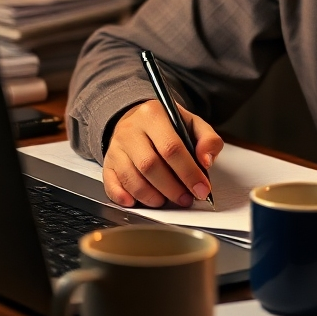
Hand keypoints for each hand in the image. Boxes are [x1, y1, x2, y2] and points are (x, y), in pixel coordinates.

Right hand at [103, 99, 222, 207]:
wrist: (138, 120)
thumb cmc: (168, 125)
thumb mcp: (193, 124)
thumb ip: (208, 139)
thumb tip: (206, 161)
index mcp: (153, 114)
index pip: (171, 147)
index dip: (189, 172)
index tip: (201, 188)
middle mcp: (131, 129)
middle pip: (150, 165)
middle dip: (172, 188)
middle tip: (186, 198)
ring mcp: (116, 146)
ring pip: (131, 177)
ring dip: (151, 196)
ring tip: (167, 200)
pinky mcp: (108, 162)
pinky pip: (111, 184)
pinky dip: (124, 197)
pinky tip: (137, 201)